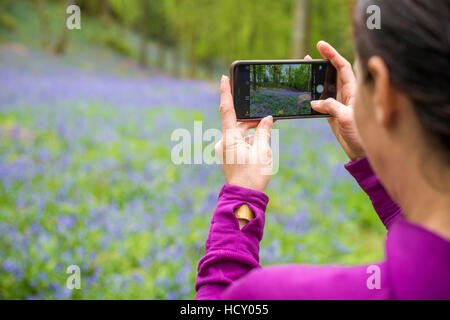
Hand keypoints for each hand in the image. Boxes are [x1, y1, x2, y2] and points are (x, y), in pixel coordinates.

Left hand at [215, 75, 273, 191]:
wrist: (244, 197)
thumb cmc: (253, 175)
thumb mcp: (263, 151)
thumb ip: (264, 132)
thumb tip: (266, 119)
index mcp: (229, 138)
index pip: (227, 110)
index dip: (225, 92)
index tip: (223, 78)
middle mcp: (224, 141)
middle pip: (238, 123)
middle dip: (252, 119)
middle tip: (266, 114)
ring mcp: (226, 149)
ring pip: (240, 133)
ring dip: (253, 132)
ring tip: (267, 134)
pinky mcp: (229, 155)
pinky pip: (240, 141)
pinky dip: (250, 140)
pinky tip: (261, 144)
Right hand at [308, 41, 365, 160]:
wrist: (361, 153)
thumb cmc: (361, 136)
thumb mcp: (346, 119)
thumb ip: (331, 107)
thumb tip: (314, 102)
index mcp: (354, 91)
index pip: (342, 67)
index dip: (332, 55)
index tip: (320, 45)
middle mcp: (347, 95)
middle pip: (333, 74)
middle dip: (322, 64)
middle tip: (307, 58)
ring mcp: (339, 104)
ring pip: (326, 87)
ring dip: (316, 80)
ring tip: (304, 72)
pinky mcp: (333, 114)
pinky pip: (321, 101)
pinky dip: (312, 97)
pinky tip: (305, 95)